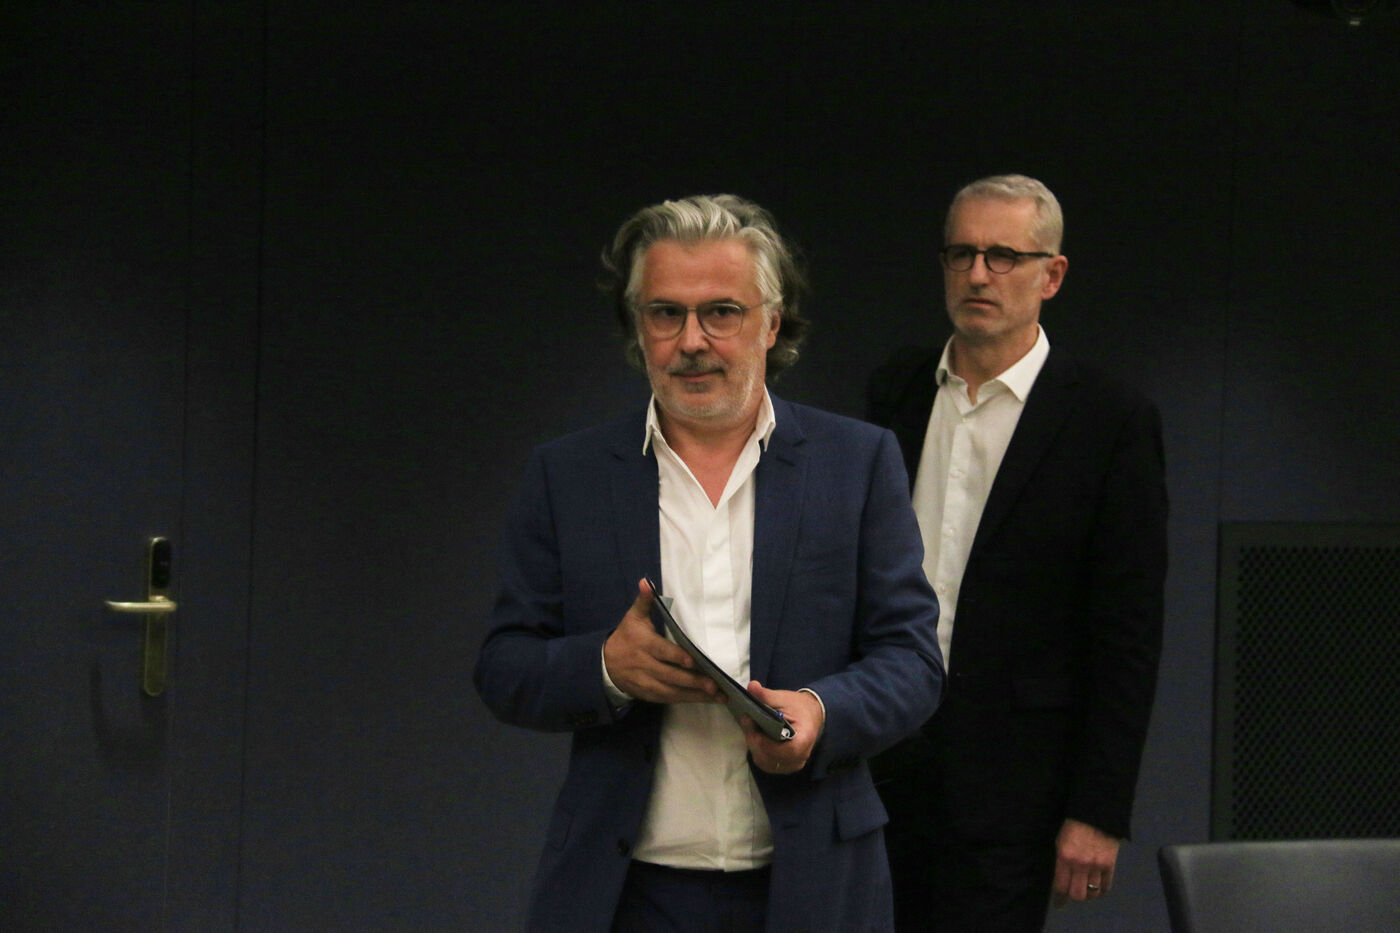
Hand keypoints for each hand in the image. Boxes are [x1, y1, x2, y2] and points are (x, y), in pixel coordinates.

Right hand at [603, 579, 721, 704]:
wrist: (605, 663)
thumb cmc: (626, 636)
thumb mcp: (633, 617)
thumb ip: (645, 601)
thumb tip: (646, 582)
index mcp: (643, 644)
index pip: (661, 651)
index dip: (676, 657)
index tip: (693, 661)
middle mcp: (644, 665)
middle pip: (670, 675)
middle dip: (692, 681)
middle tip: (714, 685)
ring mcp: (645, 682)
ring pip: (671, 692)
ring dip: (694, 695)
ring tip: (717, 696)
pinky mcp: (647, 694)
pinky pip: (668, 700)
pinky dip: (685, 700)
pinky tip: (703, 699)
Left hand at [739, 680, 823, 774]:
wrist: (810, 715)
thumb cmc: (798, 707)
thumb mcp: (783, 698)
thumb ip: (767, 695)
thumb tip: (751, 686)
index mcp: (804, 739)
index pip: (784, 750)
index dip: (765, 742)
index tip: (752, 725)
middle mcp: (800, 757)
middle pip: (771, 756)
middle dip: (755, 740)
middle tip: (747, 721)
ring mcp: (793, 764)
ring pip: (765, 762)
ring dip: (754, 746)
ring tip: (751, 728)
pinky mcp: (785, 766)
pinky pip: (766, 764)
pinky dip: (758, 751)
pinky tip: (756, 737)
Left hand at [1051, 818, 1120, 906]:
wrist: (1096, 812)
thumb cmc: (1073, 824)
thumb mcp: (1060, 841)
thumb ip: (1061, 860)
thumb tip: (1060, 877)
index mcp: (1064, 857)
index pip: (1061, 886)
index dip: (1059, 898)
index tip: (1059, 904)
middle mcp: (1080, 864)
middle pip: (1077, 894)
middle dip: (1074, 896)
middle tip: (1073, 893)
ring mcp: (1097, 866)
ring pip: (1093, 893)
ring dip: (1088, 894)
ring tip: (1086, 890)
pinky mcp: (1110, 864)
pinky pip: (1106, 886)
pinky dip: (1102, 890)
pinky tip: (1098, 887)